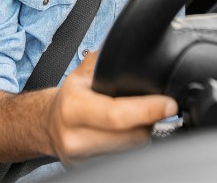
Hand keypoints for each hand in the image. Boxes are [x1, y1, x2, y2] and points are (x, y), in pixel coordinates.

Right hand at [47, 51, 177, 164]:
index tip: (169, 105)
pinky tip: (128, 133)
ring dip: (142, 134)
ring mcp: (82, 158)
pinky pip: (124, 158)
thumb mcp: (83, 73)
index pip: (117, 115)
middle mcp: (76, 137)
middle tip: (156, 108)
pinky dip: (132, 145)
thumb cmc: (70, 97)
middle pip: (132, 137)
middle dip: (150, 122)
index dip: (148, 110)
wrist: (47, 124)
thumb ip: (107, 61)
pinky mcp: (90, 169)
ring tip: (140, 119)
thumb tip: (134, 47)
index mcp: (73, 108)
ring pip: (131, 150)